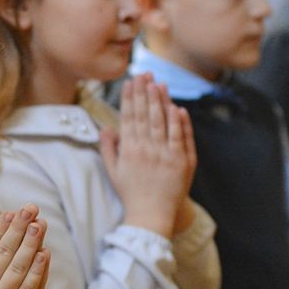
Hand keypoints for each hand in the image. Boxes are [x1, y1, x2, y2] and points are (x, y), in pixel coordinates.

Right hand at [100, 74, 193, 237]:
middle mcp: (148, 150)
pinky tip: (177, 107)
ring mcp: (167, 155)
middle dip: (145, 92)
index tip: (130, 82)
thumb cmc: (131, 193)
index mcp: (130, 151)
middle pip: (146, 115)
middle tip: (145, 73)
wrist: (151, 215)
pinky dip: (180, 121)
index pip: (130, 117)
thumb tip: (106, 129)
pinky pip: (182, 137)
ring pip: (164, 122)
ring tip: (159, 83)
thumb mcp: (113, 172)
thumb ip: (109, 149)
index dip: (130, 98)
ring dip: (162, 101)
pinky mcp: (183, 161)